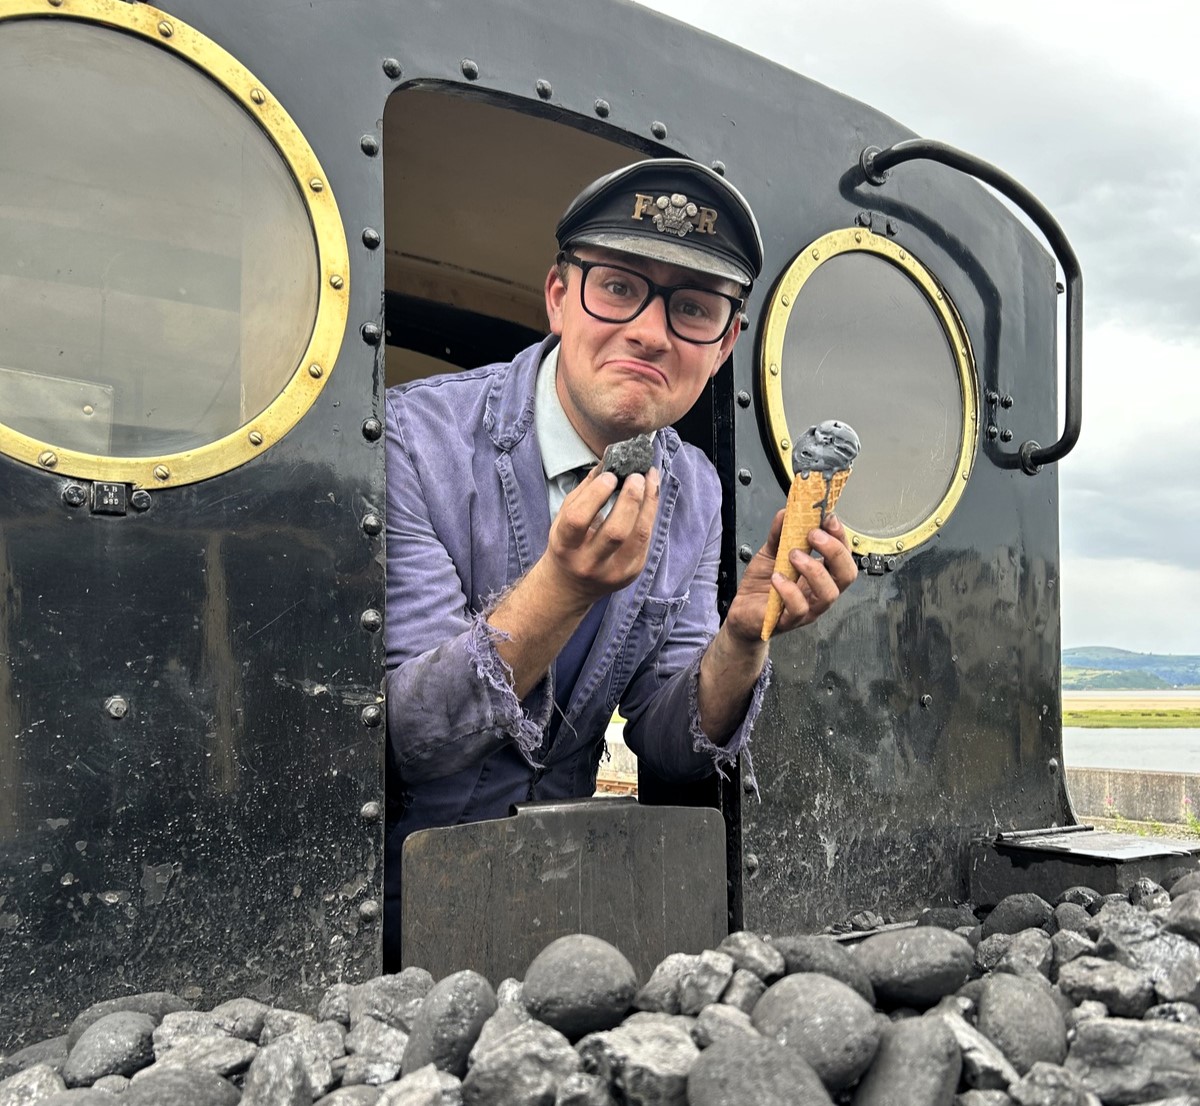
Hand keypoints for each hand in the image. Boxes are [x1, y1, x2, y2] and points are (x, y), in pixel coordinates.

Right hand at [544, 464, 660, 607]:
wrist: (572, 585)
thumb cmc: (568, 543)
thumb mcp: (564, 517)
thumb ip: (585, 491)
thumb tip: (609, 460)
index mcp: (566, 546)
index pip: (578, 520)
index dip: (596, 495)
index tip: (611, 475)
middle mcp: (589, 562)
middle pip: (616, 531)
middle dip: (631, 498)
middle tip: (637, 475)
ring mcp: (614, 571)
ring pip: (639, 535)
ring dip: (648, 503)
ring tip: (650, 478)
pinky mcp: (632, 572)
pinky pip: (646, 540)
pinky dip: (650, 513)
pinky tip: (651, 495)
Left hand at [723, 510, 857, 644]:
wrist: (743, 610)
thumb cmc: (763, 584)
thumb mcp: (771, 552)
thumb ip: (780, 532)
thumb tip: (788, 511)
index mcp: (821, 573)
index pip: (844, 555)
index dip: (840, 536)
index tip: (828, 518)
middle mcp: (819, 591)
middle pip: (847, 575)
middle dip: (834, 551)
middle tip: (813, 535)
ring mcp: (807, 608)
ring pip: (828, 594)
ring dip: (813, 569)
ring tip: (793, 555)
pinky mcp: (788, 620)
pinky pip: (800, 609)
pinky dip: (790, 591)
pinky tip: (777, 578)